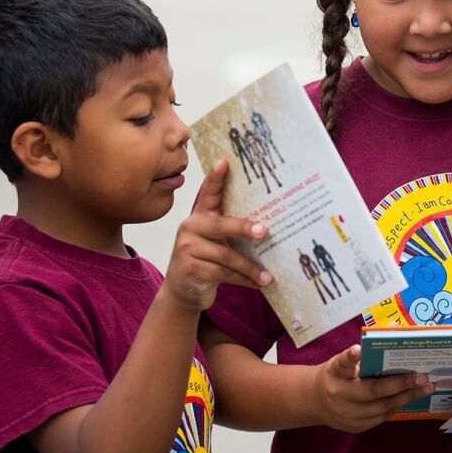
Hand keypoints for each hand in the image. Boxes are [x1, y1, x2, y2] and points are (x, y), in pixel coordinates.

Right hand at [165, 160, 271, 311]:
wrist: (182, 290)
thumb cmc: (206, 259)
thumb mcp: (215, 240)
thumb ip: (231, 229)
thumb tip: (269, 223)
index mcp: (199, 216)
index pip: (208, 193)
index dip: (216, 178)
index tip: (225, 162)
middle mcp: (190, 228)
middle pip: (221, 225)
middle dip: (244, 228)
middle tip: (265, 231)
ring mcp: (187, 249)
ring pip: (226, 256)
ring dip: (250, 267)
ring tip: (268, 275)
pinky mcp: (190, 270)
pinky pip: (223, 274)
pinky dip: (243, 280)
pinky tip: (258, 283)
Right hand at [313, 345, 433, 432]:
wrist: (315, 401)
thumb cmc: (337, 375)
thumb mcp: (343, 360)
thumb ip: (365, 350)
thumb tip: (393, 328)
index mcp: (335, 373)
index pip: (342, 364)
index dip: (350, 357)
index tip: (358, 349)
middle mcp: (339, 395)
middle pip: (372, 391)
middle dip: (400, 384)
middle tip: (423, 377)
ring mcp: (347, 414)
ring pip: (381, 408)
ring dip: (406, 397)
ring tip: (426, 388)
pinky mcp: (355, 427)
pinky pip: (381, 418)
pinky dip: (398, 406)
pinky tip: (412, 397)